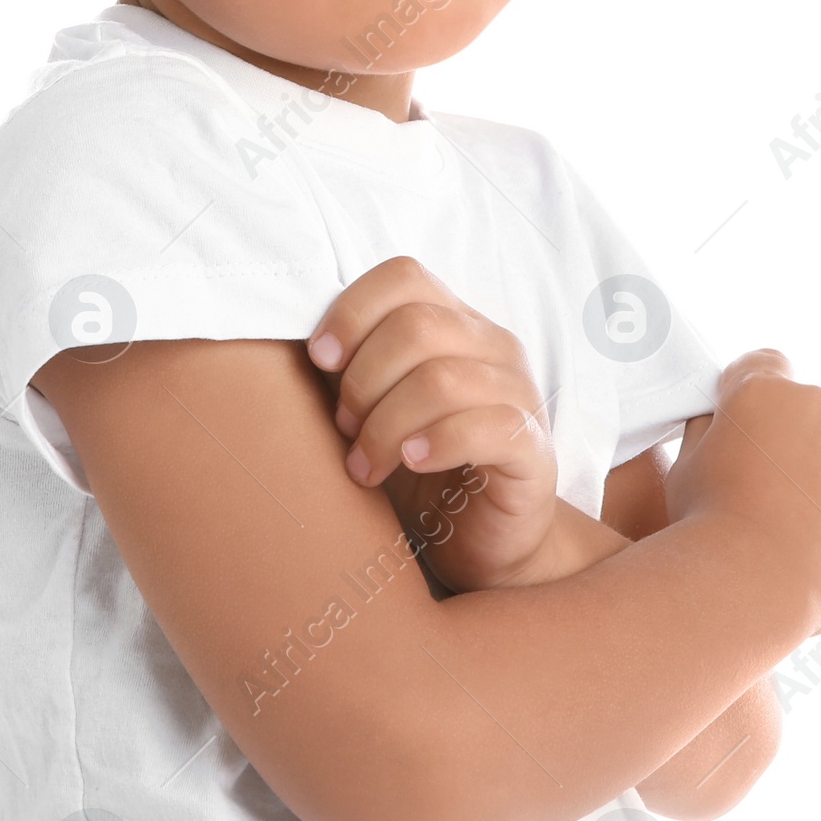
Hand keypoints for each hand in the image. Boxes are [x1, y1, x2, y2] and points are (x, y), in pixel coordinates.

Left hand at [307, 256, 559, 592]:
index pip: (404, 276)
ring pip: (442, 379)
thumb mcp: (371, 408)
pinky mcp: (535, 450)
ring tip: (365, 465)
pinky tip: (411, 461)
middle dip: (362, 381)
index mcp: (454, 323)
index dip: (352, 311)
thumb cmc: (415, 469)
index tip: (319, 360)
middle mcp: (493, 346)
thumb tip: (286, 339)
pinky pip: (489, 427)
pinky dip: (437, 442)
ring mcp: (521, 394)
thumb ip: (345, 369)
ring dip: (386, 424)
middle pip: (415, 325)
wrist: (480, 544)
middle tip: (343, 429)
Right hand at [664, 349, 820, 633]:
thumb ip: (712, 428)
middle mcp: (818, 402)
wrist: (755, 581)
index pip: (768, 365)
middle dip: (800, 445)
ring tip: (806, 528)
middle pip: (813, 413)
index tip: (760, 427)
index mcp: (762, 390)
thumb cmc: (711, 529)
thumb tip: (725, 419)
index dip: (761, 397)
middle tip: (780, 498)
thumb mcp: (686, 464)